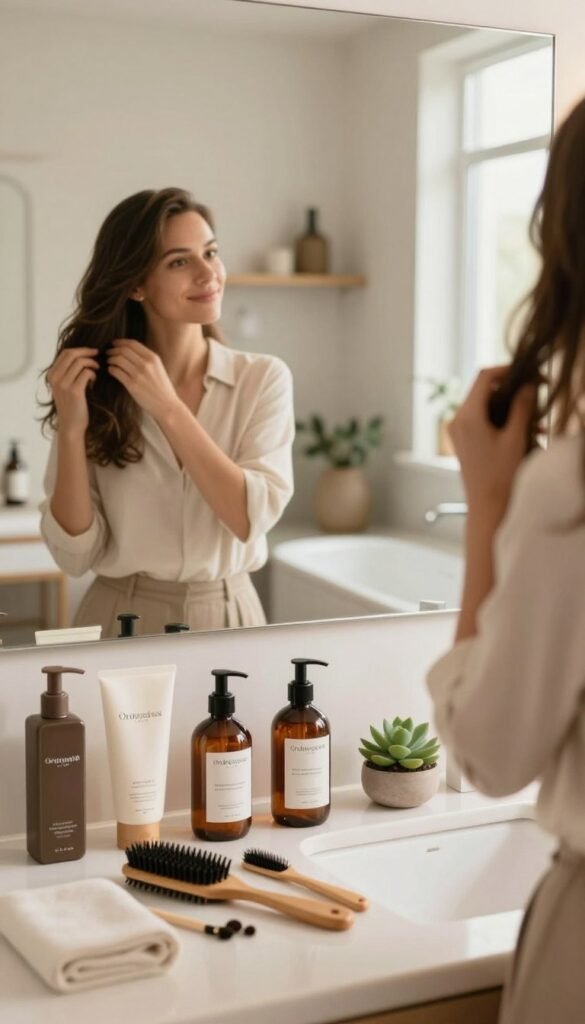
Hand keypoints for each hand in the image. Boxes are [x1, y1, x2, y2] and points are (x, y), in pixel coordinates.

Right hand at [47, 347, 99, 434]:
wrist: (71, 425)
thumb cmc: (72, 405)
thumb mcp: (65, 386)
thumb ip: (68, 372)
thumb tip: (83, 355)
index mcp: (52, 374)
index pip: (65, 353)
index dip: (81, 349)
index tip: (92, 352)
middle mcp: (55, 378)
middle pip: (72, 354)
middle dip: (87, 352)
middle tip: (98, 356)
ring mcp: (63, 384)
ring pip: (80, 362)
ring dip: (92, 364)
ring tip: (96, 371)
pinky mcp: (74, 391)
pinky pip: (87, 373)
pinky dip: (93, 374)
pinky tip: (94, 381)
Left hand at [106, 340, 179, 420]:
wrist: (166, 405)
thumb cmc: (162, 388)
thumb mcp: (158, 368)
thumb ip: (147, 359)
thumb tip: (131, 351)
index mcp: (153, 358)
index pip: (132, 344)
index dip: (120, 342)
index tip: (114, 343)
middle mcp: (146, 364)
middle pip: (123, 350)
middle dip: (113, 350)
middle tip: (108, 353)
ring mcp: (139, 374)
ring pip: (118, 359)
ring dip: (110, 359)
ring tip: (109, 362)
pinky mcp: (132, 385)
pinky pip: (116, 372)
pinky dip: (111, 369)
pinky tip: (111, 370)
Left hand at [449, 366, 536, 519]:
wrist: (487, 506)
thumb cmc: (501, 476)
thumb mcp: (516, 438)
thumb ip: (522, 407)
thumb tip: (528, 384)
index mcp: (467, 416)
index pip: (484, 377)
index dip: (507, 369)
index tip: (529, 373)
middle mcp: (457, 420)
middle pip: (483, 389)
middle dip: (510, 389)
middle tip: (534, 393)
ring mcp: (457, 431)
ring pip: (484, 405)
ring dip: (508, 406)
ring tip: (534, 418)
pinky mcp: (462, 440)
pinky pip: (481, 420)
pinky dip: (500, 420)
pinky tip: (524, 430)